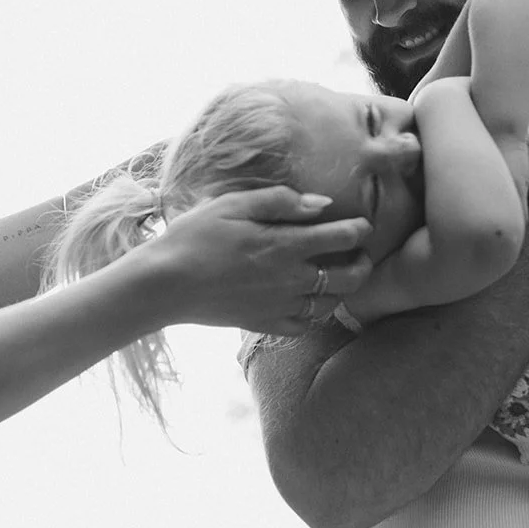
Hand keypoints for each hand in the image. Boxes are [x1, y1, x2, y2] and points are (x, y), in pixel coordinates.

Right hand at [154, 187, 373, 335]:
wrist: (165, 284)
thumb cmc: (195, 237)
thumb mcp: (233, 204)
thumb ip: (281, 201)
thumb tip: (321, 204)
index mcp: (285, 245)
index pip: (342, 237)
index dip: (360, 229)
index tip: (363, 224)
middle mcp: (290, 279)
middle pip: (349, 278)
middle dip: (363, 265)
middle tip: (361, 255)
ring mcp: (279, 305)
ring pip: (330, 304)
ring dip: (342, 291)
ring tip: (340, 279)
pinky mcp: (264, 324)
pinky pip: (303, 325)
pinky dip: (314, 315)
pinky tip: (308, 302)